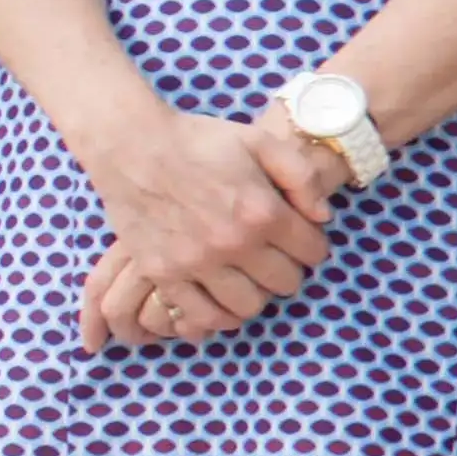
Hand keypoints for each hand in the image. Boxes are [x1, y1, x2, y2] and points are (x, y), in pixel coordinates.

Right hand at [71, 106, 336, 352]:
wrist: (132, 144)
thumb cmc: (200, 140)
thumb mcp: (261, 141)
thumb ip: (302, 178)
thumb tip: (324, 218)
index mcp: (261, 211)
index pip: (312, 253)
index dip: (313, 246)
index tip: (302, 240)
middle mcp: (231, 243)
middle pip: (285, 284)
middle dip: (288, 271)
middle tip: (276, 258)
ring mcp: (194, 262)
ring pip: (247, 307)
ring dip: (256, 295)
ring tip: (249, 278)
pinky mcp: (162, 272)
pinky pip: (200, 315)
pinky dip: (215, 314)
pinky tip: (219, 297)